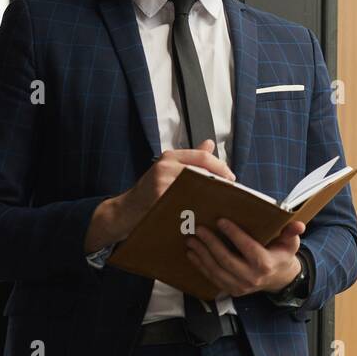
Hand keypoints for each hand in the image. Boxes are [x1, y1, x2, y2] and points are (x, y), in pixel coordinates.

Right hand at [108, 140, 235, 239]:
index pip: (203, 157)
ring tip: (220, 202)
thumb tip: (210, 144)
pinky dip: (196, 206)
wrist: (125, 210)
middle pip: (202, 171)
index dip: (221, 167)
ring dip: (210, 195)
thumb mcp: (169, 169)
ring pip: (196, 185)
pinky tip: (204, 212)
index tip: (231, 178)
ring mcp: (161, 181)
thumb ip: (191, 158)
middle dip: (219, 182)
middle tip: (230, 193)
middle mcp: (165, 165)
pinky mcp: (158, 197)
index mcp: (171, 156)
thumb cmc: (149, 191)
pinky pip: (184, 200)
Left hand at [185, 218, 307, 296]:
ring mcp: (240, 286)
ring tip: (192, 240)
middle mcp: (251, 277)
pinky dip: (201, 266)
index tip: (221, 221)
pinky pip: (212, 278)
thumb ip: (292, 232)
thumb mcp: (290, 243)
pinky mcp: (231, 290)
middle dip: (211, 243)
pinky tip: (193, 254)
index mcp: (266, 264)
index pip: (247, 247)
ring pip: (216, 270)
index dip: (233, 234)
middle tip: (200, 229)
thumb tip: (298, 225)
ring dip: (201, 254)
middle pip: (226, 259)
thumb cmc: (281, 255)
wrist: (278, 278)